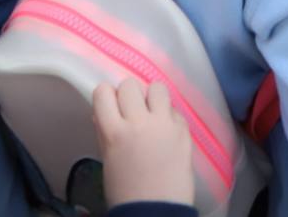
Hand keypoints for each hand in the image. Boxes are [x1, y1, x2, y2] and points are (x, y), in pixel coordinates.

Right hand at [93, 80, 193, 207]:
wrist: (156, 212)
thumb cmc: (125, 192)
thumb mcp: (108, 160)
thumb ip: (105, 131)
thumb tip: (105, 112)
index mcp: (114, 132)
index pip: (103, 92)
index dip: (106, 97)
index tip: (110, 106)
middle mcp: (139, 122)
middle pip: (130, 84)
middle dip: (129, 96)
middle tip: (131, 112)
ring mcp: (164, 123)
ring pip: (156, 87)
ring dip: (152, 99)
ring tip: (152, 115)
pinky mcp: (183, 129)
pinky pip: (174, 109)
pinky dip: (169, 117)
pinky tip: (167, 133)